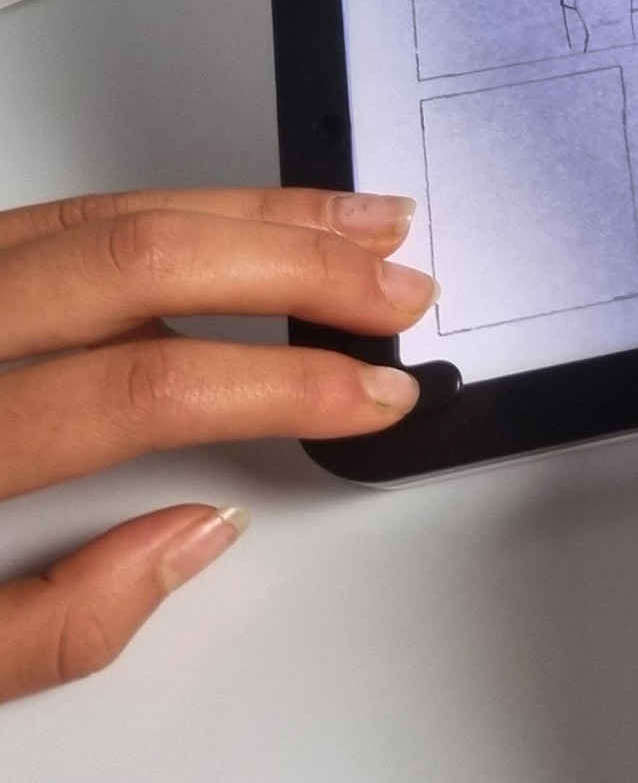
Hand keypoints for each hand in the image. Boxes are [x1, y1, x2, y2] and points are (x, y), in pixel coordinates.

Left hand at [0, 187, 431, 701]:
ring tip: (362, 227)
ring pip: (111, 209)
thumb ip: (42, 628)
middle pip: (137, 261)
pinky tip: (245, 215)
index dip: (283, 384)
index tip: (373, 393)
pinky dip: (179, 204)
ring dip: (255, 212)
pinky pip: (70, 209)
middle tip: (400, 288)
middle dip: (295, 269)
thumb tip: (196, 535)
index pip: (140, 388)